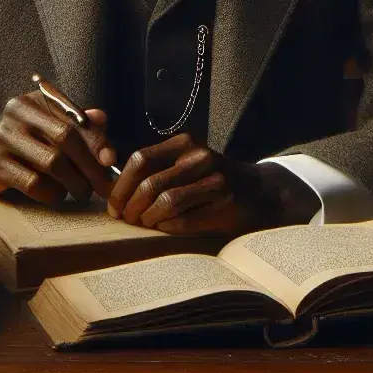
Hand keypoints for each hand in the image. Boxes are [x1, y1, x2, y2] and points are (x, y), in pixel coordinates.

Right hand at [0, 92, 116, 204]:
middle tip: (102, 186)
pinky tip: (57, 194)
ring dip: (74, 182)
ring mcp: (2, 138)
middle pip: (64, 138)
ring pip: (51, 163)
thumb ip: (80, 124)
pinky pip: (33, 183)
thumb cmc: (30, 142)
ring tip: (82, 192)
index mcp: (35, 99)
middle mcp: (16, 113)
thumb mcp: (53, 127)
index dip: (96, 139)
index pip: (73, 117)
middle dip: (89, 165)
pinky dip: (52, 193)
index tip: (111, 160)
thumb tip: (102, 119)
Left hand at [107, 134, 319, 236]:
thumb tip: (112, 189)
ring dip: (148, 219)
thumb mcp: (185, 164)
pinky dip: (167, 227)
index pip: (140, 159)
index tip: (114, 205)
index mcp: (184, 144)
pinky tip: (164, 228)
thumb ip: (155, 170)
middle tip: (126, 219)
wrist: (260, 192)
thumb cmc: (211, 181)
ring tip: (145, 224)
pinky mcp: (226, 205)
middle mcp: (199, 157)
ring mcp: (215, 180)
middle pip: (149, 183)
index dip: (120, 185)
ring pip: (165, 201)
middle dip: (130, 206)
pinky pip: (184, 220)